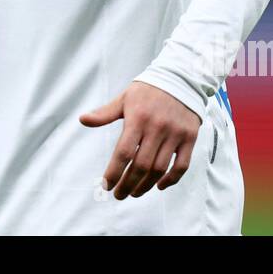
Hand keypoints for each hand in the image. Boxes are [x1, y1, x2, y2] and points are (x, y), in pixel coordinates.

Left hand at [79, 81, 202, 198]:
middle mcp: (157, 127)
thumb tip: (82, 119)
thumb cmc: (147, 91)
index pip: (124, 152)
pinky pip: (181, 165)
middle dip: (128, 184)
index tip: (106, 186)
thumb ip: (104, 113)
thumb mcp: (124, 98)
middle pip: (141, 165)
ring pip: (160, 168)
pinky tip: (159, 186)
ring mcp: (175, 134)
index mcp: (138, 118)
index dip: (114, 172)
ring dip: (146, 185)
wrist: (180, 78)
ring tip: (135, 193)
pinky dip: (171, 180)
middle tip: (119, 195)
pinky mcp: (189, 138)